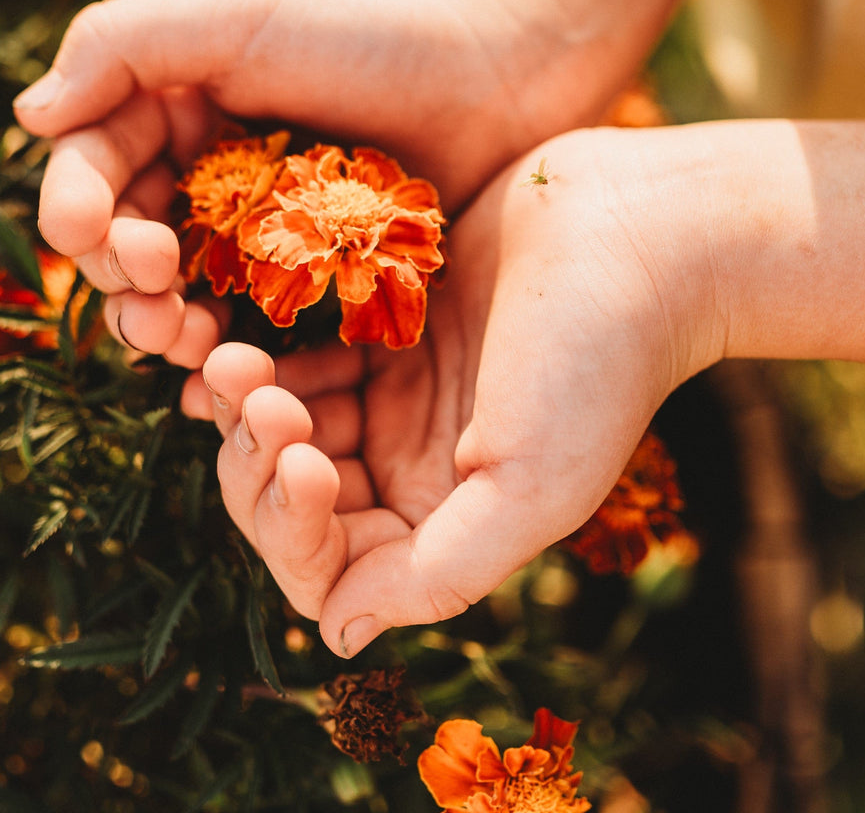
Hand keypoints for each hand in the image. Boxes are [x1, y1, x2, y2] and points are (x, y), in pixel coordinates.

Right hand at [12, 0, 626, 362]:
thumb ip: (125, 47)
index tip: (100, 235)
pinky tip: (230, 378)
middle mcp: (206, 177)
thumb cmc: (369, 31)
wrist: (496, 73)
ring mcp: (259, 236)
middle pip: (128, 245)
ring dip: (168, 328)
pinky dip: (232, 355)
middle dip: (125, 281)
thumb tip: (28, 117)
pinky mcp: (313, 283)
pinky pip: (253, 329)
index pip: (92, 169)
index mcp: (173, 109)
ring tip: (189, 346)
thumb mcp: (238, 17)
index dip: (80, 209)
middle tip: (156, 306)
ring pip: (184, 298)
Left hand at [190, 127, 726, 654]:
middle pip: (297, 502)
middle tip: (251, 393)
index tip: (300, 456)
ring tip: (229, 362)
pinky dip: (269, 365)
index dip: (291, 529)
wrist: (634, 230)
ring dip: (248, 409)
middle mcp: (418, 473)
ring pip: (292, 431)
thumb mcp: (531, 486)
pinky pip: (308, 366)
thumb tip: (336, 635)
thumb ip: (437, 572)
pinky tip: (230, 353)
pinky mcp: (391, 336)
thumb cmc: (594, 362)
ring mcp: (402, 402)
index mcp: (450, 524)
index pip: (331, 569)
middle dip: (257, 460)